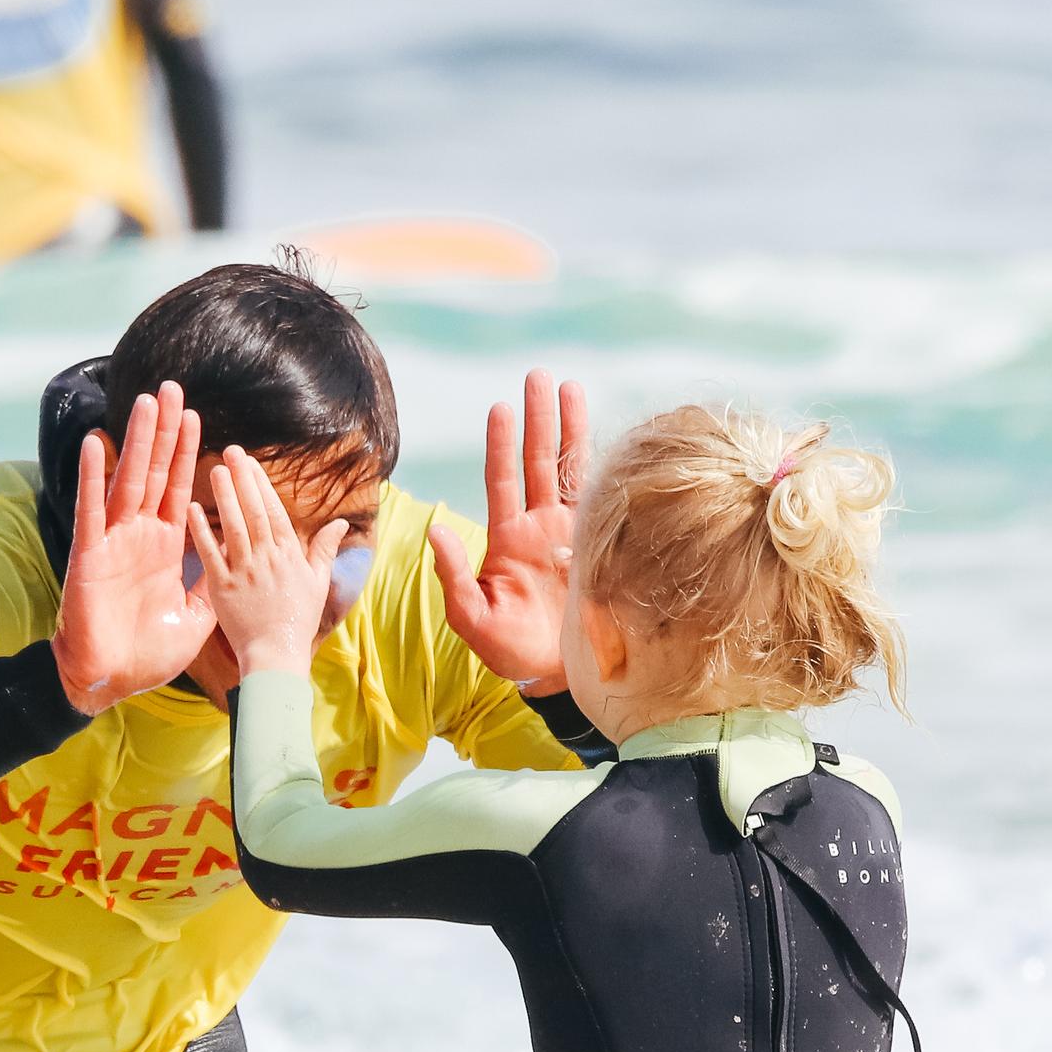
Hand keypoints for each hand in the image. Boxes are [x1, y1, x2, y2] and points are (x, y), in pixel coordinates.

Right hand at [54, 383, 211, 714]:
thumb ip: (214, 584)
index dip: (187, 454)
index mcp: (165, 547)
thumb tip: (240, 563)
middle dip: (164, 432)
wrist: (108, 682)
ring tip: (144, 401)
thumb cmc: (148, 655)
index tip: (197, 417)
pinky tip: (98, 443)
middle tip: (171, 389)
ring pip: (127, 480)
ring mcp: (113, 541)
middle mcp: (139, 535)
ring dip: (137, 441)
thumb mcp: (197, 617)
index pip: (179, 489)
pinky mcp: (89, 554)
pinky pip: (92, 509)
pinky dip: (93, 476)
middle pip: (154, 472)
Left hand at [193, 453, 350, 679]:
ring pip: (233, 527)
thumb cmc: (298, 619)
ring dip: (224, 496)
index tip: (249, 461)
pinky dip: (200, 531)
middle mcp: (267, 559)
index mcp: (288, 555)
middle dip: (242, 479)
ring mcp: (244, 573)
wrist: (276, 655)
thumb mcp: (317, 582)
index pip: (273, 511)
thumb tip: (341, 523)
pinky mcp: (223, 588)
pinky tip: (191, 508)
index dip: (260, 483)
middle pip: (253, 511)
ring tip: (215, 470)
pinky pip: (211, 554)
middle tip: (230, 451)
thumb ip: (324, 549)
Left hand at [427, 368, 586, 694]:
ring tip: (570, 386)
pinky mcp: (602, 546)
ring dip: (571, 429)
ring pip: (571, 470)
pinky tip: (614, 436)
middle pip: (538, 461)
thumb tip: (437, 530)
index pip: (502, 480)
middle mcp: (540, 527)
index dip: (501, 444)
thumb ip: (454, 576)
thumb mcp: (472, 619)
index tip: (500, 406)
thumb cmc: (511, 651)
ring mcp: (572, 533)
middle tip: (538, 374)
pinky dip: (608, 466)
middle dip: (538, 419)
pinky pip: (604, 498)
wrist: (559, 676)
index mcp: (508, 539)